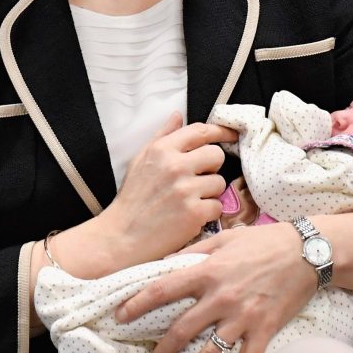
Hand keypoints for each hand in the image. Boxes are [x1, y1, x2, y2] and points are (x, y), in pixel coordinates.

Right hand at [100, 112, 235, 262]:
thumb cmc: (132, 198)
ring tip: (190, 200)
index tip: (230, 136)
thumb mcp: (140, 160)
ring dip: (209, 192)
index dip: (220, 132)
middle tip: (198, 178)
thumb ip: (162, 136)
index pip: (200, 131)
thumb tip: (178, 115)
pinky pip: (217, 206)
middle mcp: (175, 166)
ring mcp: (185, 190)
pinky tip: (191, 216)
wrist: (121, 237)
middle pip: (216, 155)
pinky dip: (207, 213)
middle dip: (212, 167)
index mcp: (162, 150)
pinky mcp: (194, 213)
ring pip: (219, 182)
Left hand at [115, 222, 316, 352]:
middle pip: (182, 328)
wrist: (306, 252)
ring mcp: (243, 316)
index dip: (139, 303)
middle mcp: (221, 296)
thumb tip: (168, 262)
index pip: (164, 289)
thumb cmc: (263, 242)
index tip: (122, 315)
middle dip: (164, 348)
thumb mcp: (225, 238)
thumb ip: (195, 251)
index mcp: (208, 271)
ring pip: (211, 352)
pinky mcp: (264, 330)